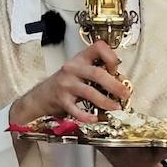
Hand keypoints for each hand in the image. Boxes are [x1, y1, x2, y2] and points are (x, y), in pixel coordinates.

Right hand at [10, 42, 131, 125]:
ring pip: (89, 92)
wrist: (42, 95)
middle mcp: (73, 68)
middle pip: (97, 73)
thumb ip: (98, 72)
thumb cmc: (66, 82)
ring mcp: (66, 84)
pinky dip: (87, 116)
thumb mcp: (81, 70)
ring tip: (115, 107)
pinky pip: (76, 109)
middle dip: (114, 84)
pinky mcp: (62, 100)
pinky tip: (95, 118)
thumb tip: (120, 81)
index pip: (98, 48)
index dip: (111, 56)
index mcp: (80, 58)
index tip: (117, 67)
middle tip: (125, 93)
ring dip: (106, 101)